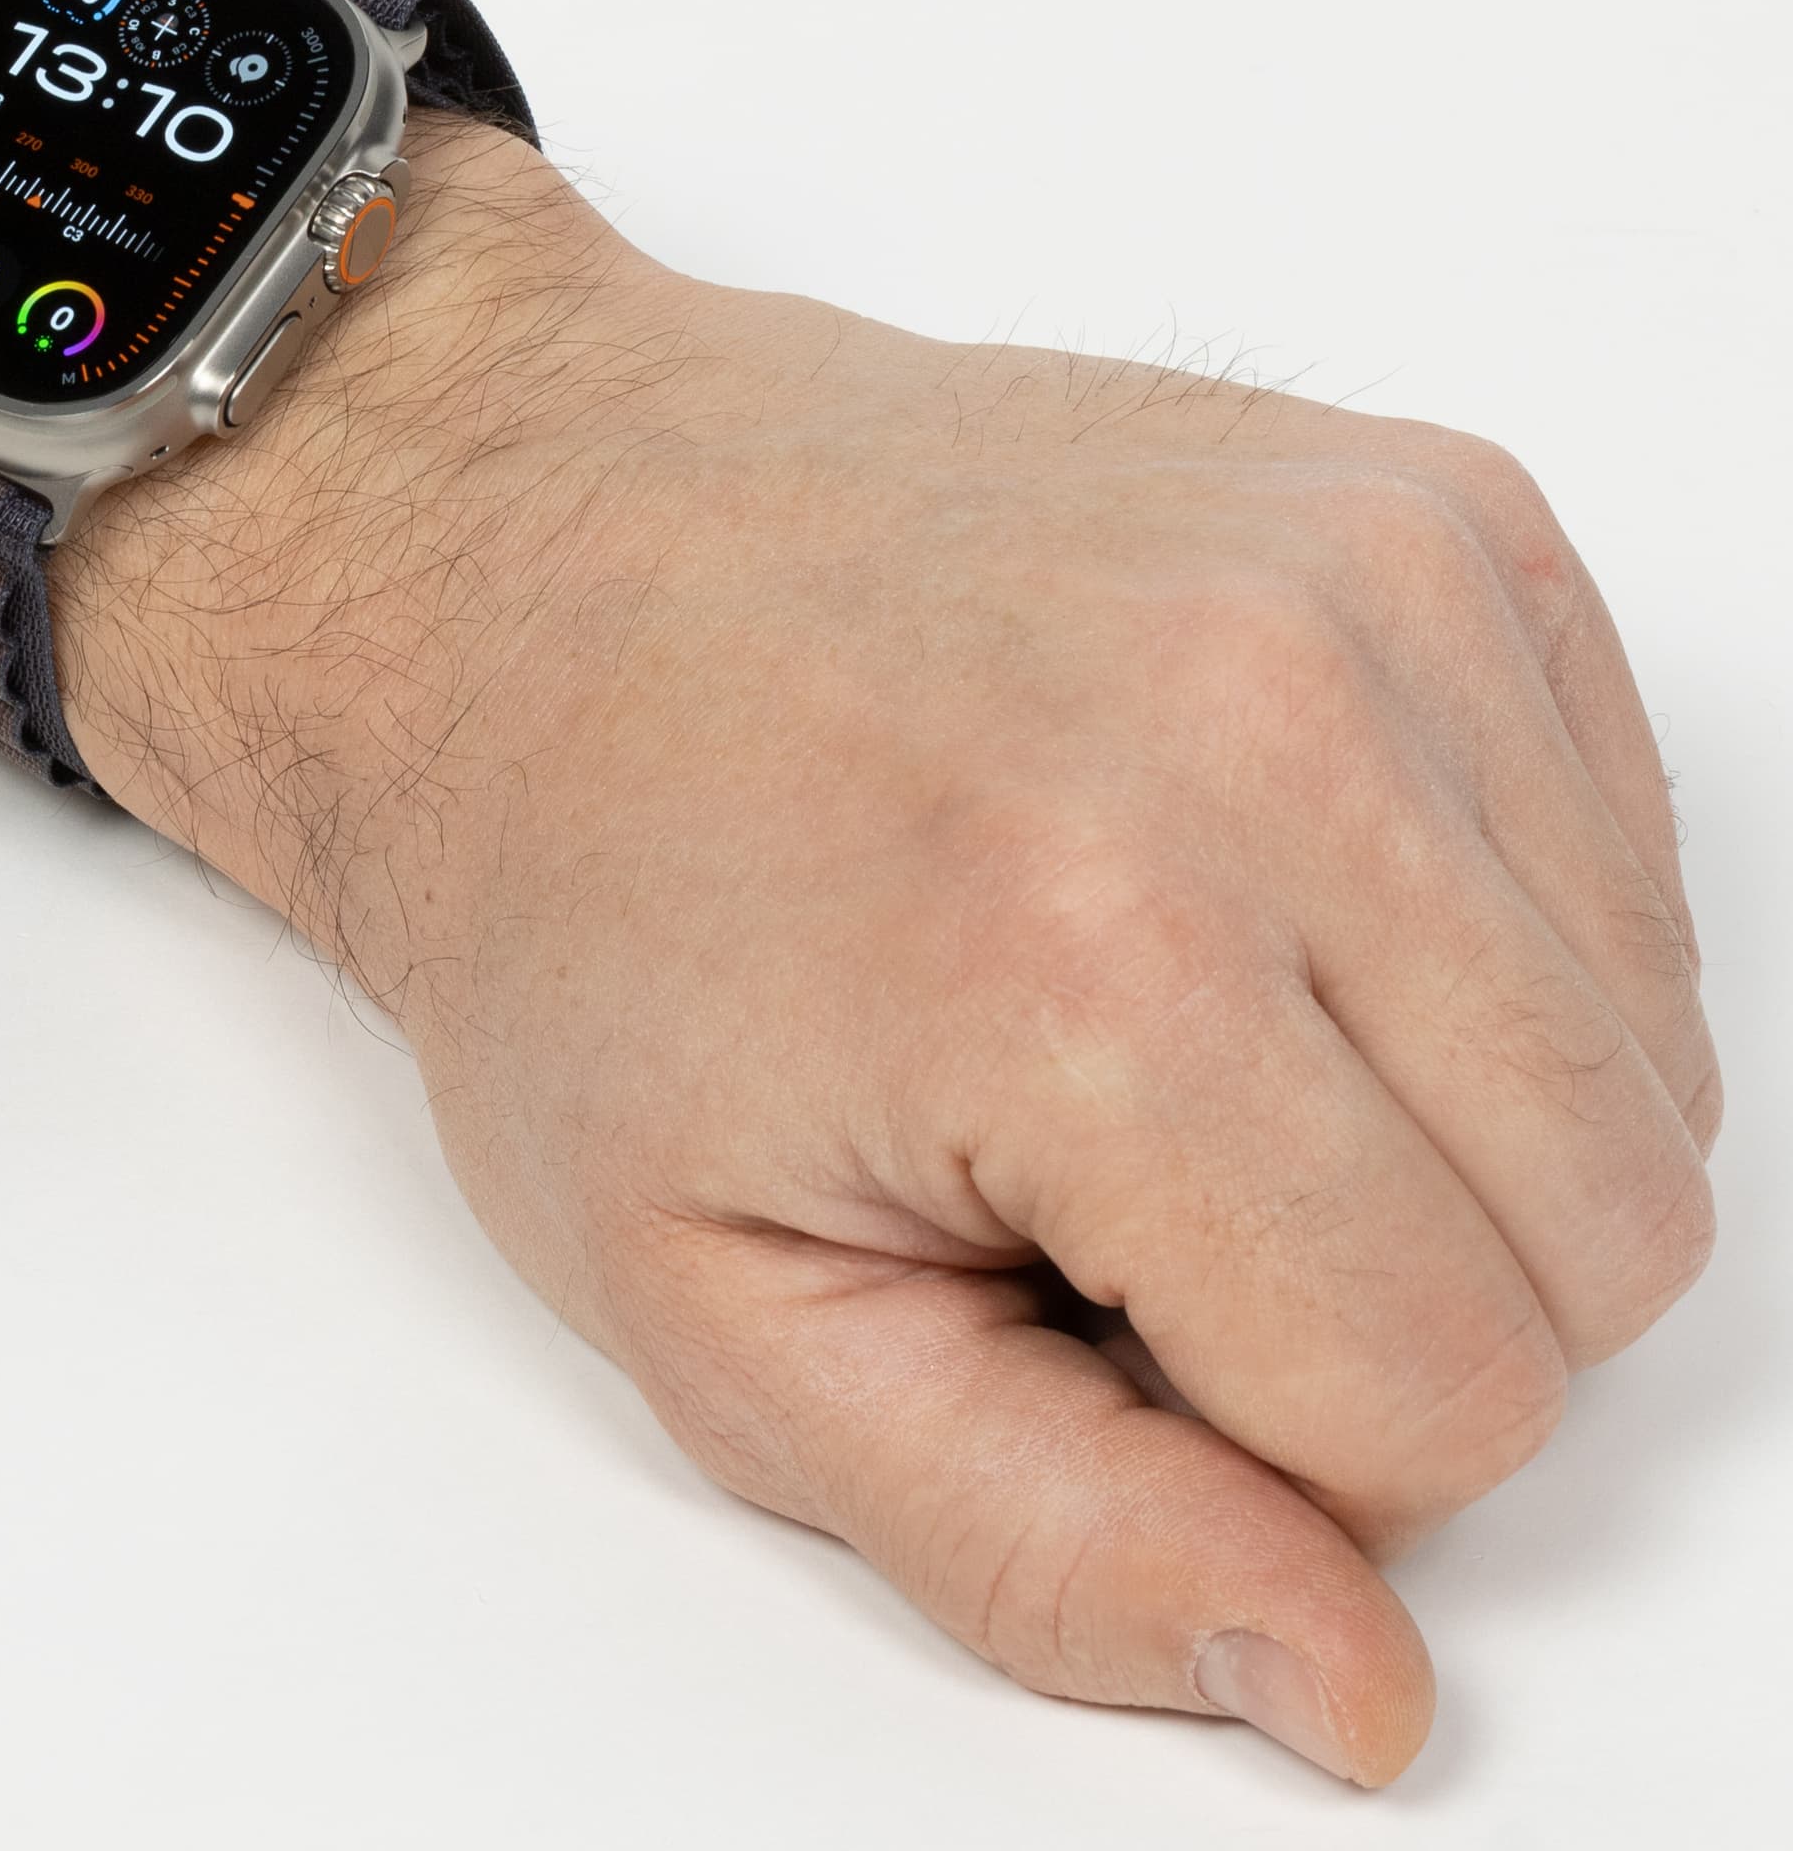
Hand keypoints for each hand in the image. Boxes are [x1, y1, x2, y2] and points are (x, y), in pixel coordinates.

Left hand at [63, 119, 1718, 1785]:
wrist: (537, 557)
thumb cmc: (589, 895)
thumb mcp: (718, 1304)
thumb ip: (1043, 1543)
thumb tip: (1351, 1685)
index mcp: (1087, 968)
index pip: (1448, 1404)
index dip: (1267, 1422)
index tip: (1078, 1285)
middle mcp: (1266, 738)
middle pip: (1607, 1234)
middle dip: (1378, 1279)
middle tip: (1117, 1159)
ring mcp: (1367, 581)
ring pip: (1648, 1054)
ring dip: (1436, 1104)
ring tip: (1167, 1000)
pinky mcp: (1426, 501)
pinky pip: (1625, 851)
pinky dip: (1476, 923)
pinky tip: (1243, 874)